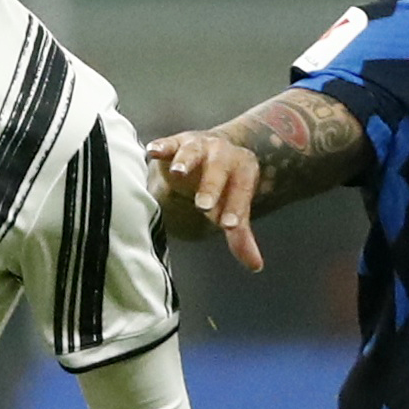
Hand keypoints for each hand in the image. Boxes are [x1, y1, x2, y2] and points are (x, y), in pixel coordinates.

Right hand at [146, 130, 267, 271]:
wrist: (214, 150)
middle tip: (203, 206)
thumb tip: (255, 266)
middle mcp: (222, 154)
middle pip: (218, 169)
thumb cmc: (224, 185)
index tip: (228, 226)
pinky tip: (153, 152)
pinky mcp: (176, 142)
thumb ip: (240, 235)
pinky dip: (161, 146)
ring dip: (185, 162)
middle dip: (210, 186)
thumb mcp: (233, 207)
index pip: (240, 190)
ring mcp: (198, 146)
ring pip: (193, 152)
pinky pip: (168, 143)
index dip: (234, 207)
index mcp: (242, 170)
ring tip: (178, 172)